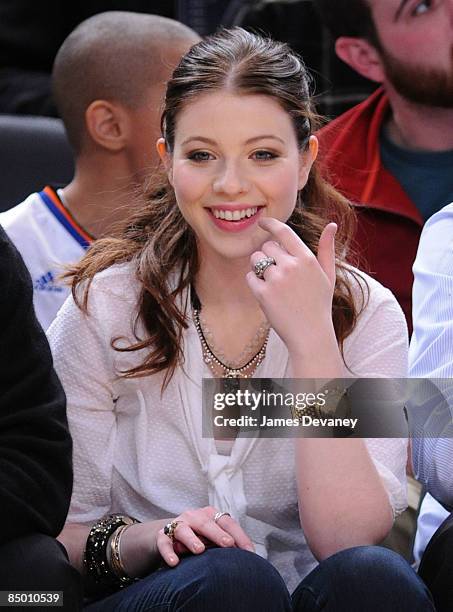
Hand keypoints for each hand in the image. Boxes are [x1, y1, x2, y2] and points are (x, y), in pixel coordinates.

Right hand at [157, 506, 254, 566]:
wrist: (167, 536)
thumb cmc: (196, 537)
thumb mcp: (211, 538)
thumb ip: (224, 543)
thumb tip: (247, 557)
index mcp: (210, 515)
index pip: (227, 523)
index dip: (239, 536)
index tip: (249, 552)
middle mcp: (194, 517)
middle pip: (206, 523)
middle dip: (218, 534)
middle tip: (228, 544)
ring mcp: (178, 525)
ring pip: (184, 529)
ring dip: (192, 539)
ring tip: (199, 550)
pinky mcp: (162, 536)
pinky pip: (165, 543)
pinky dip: (168, 552)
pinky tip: (174, 562)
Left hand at [246, 217, 337, 359]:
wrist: (310, 335)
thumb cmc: (319, 305)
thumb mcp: (327, 276)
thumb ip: (327, 249)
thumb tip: (331, 224)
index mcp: (307, 259)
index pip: (284, 232)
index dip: (270, 224)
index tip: (262, 222)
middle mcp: (291, 266)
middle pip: (266, 247)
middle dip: (268, 256)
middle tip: (277, 274)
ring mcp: (276, 279)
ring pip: (255, 260)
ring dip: (259, 268)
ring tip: (273, 284)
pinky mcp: (263, 293)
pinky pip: (250, 277)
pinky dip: (255, 284)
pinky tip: (268, 295)